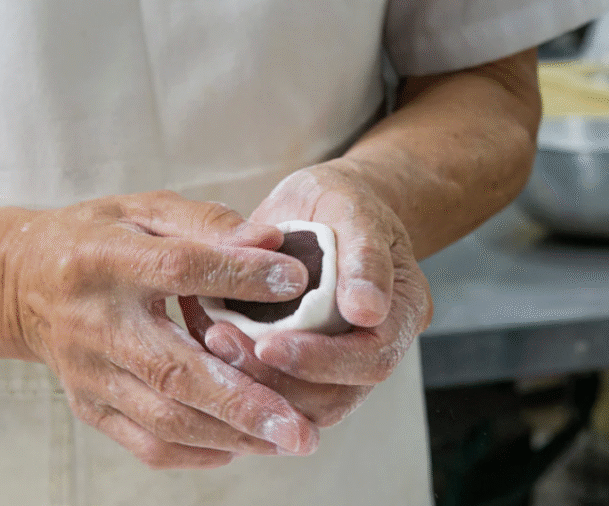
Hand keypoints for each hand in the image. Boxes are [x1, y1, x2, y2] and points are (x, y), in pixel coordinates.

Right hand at [0, 191, 318, 468]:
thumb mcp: (146, 210)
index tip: (296, 283)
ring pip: (165, 419)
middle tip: (300, 425)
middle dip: (242, 402)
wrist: (24, 283)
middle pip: (172, 369)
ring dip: (232, 435)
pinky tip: (242, 445)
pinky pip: (147, 445)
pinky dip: (199, 453)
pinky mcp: (88, 407)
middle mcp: (94, 322)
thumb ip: (209, 224)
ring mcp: (89, 374)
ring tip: (288, 438)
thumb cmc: (99, 239)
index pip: (178, 269)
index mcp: (106, 260)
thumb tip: (272, 242)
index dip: (238, 276)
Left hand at [186, 161, 432, 426]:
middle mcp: (374, 347)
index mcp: (402, 312)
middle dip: (276, 380)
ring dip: (252, 382)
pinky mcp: (299, 366)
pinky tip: (205, 338)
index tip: (269, 345)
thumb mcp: (354, 209)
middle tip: (222, 342)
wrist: (320, 207)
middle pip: (334, 397)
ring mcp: (336, 364)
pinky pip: (272, 391)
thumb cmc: (341, 203)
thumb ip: (364, 256)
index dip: (322, 361)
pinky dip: (238, 373)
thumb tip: (367, 311)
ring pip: (300, 405)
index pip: (373, 358)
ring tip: (211, 339)